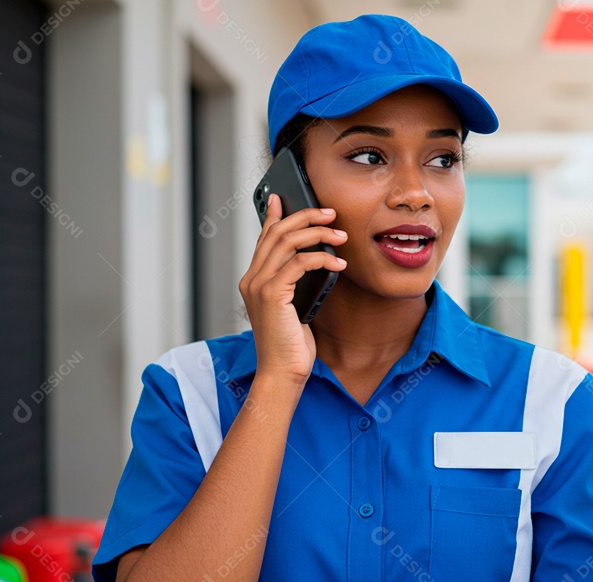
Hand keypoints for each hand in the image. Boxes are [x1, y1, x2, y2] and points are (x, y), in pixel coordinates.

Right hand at [238, 195, 347, 389]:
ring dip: (318, 233)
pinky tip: (339, 262)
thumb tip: (315, 261)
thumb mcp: (294, 307)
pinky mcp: (272, 295)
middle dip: (305, 217)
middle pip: (276, 233)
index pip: (264, 238)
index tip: (283, 197)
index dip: (274, 215)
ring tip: (341, 235)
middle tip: (330, 213)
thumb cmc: (291, 345)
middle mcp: (251, 279)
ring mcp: (258, 286)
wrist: (283, 372)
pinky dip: (322, 258)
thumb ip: (295, 284)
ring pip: (288, 243)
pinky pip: (299, 263)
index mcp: (253, 280)